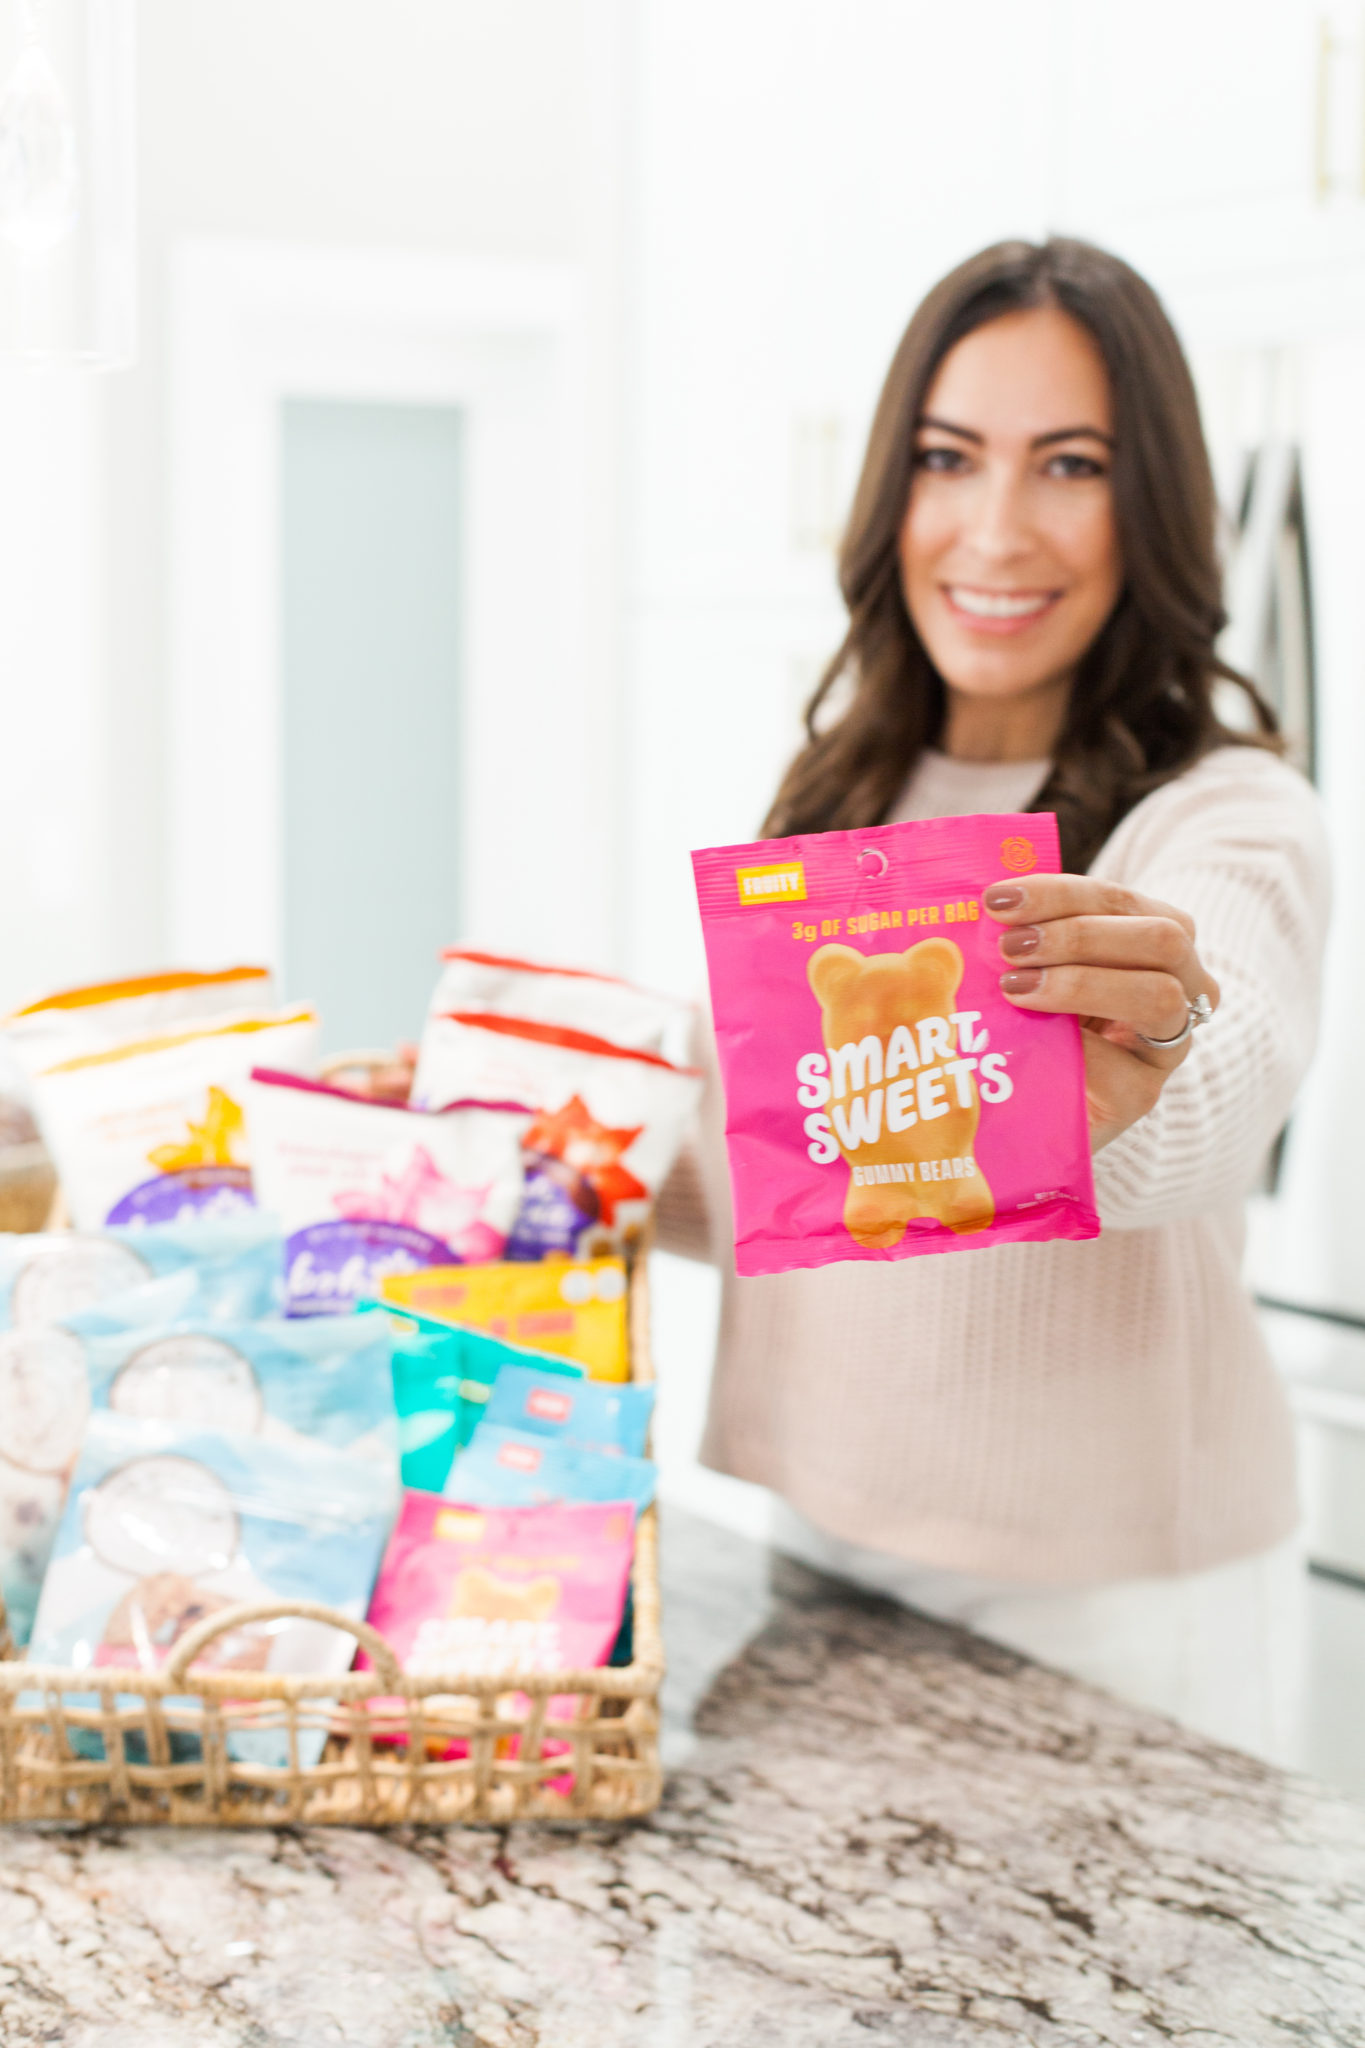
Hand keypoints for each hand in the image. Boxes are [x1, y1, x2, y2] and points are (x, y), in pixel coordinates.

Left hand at [981, 877, 1219, 1152]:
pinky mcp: (1143, 1093)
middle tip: (1010, 946)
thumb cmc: (1027, 1025)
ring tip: (1016, 987)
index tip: (998, 899)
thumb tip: (973, 905)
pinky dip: (1079, 1049)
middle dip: (1079, 934)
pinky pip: (1126, 1066)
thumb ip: (1020, 937)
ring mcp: (1168, 1042)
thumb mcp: (1029, 970)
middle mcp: (1180, 985)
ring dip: (1082, 983)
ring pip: (1159, 996)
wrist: (1027, 1111)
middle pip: (1161, 937)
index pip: (1119, 900)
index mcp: (1150, 940)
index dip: (1060, 892)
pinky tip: (1034, 1044)